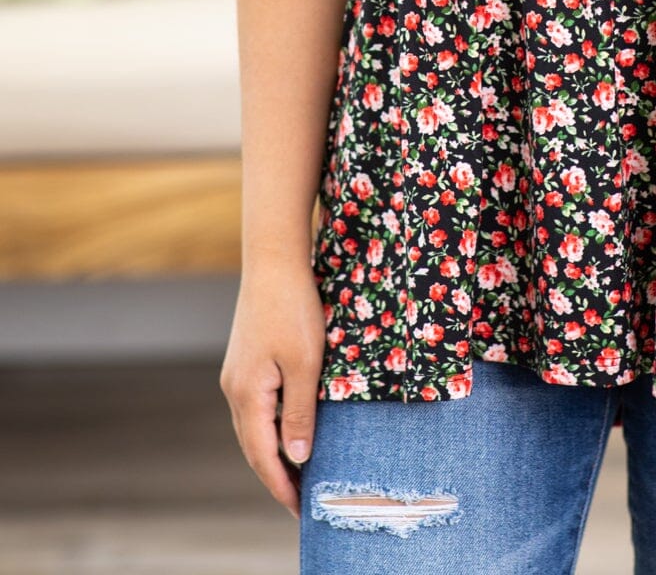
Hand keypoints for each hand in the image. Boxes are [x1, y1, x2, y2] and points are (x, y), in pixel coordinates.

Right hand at [219, 262, 325, 521]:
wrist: (274, 259)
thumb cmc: (294, 308)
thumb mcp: (306, 363)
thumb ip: (300, 412)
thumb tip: (297, 457)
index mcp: (247, 394)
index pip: (263, 456)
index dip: (281, 486)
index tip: (301, 511)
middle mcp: (234, 389)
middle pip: (253, 446)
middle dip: (276, 477)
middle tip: (302, 502)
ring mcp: (236, 374)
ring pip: (253, 427)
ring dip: (273, 453)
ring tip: (299, 474)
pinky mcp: (245, 360)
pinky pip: (256, 407)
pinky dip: (271, 427)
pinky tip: (288, 430)